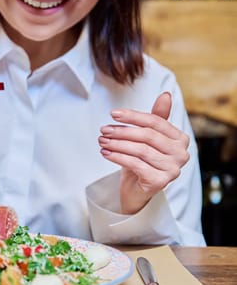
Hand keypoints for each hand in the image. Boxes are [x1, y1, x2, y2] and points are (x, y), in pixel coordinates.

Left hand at [98, 92, 189, 213]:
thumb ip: (156, 118)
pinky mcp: (160, 182)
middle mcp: (181, 154)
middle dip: (122, 131)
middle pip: (147, 136)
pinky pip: (135, 164)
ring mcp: (173, 169)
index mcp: (180, 139)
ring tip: (102, 141)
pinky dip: (117, 157)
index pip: (155, 122)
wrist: (136, 190)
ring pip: (140, 150)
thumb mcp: (146, 138)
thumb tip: (165, 95)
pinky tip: (105, 153)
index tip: (112, 114)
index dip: (133, 116)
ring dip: (117, 144)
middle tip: (103, 130)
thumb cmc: (141, 160)